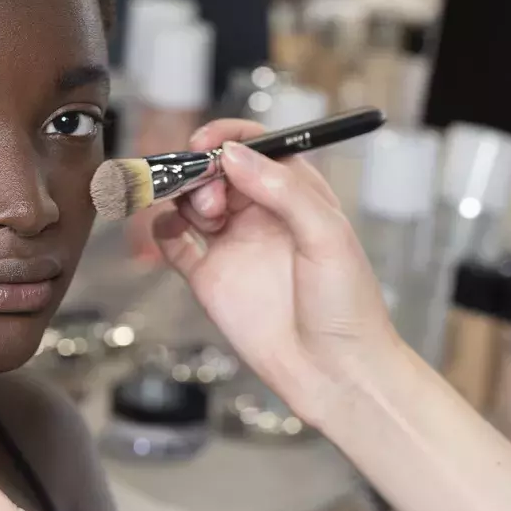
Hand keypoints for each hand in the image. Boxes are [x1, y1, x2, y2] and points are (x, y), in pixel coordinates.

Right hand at [152, 120, 400, 426]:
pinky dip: (163, 228)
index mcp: (297, 195)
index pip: (256, 147)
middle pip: (216, 169)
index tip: (208, 144)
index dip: (228, 137)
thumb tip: (233, 155)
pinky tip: (171, 231)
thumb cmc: (347, 307)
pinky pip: (173, 242)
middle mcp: (261, 215)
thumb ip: (282, 189)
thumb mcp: (327, 235)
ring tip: (207, 217)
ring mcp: (232, 246)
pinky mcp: (209, 278)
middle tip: (212, 194)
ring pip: (191, 199)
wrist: (335, 373)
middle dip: (203, 169)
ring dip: (187, 196)